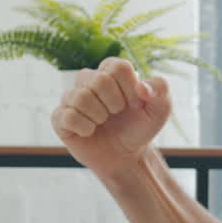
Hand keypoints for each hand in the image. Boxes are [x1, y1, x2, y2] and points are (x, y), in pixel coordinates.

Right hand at [50, 57, 171, 177]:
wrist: (126, 156)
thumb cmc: (140, 128)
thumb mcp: (161, 108)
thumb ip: (161, 88)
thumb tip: (142, 87)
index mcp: (110, 71)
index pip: (117, 67)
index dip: (130, 88)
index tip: (135, 104)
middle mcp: (88, 80)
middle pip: (99, 80)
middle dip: (115, 103)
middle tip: (117, 114)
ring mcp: (72, 99)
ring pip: (81, 97)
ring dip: (99, 116)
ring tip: (103, 122)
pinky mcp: (60, 118)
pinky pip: (66, 116)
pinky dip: (83, 127)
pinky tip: (90, 131)